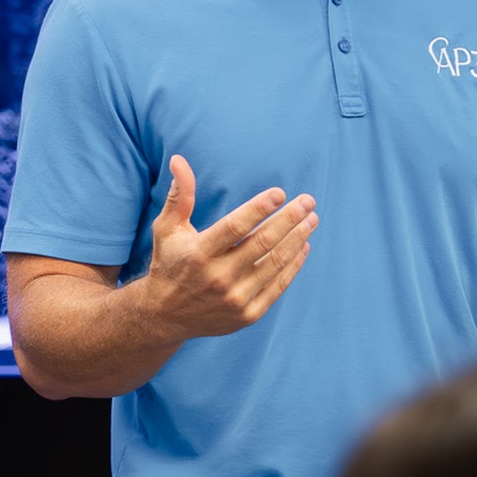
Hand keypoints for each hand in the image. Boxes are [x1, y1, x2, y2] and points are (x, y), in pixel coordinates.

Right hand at [142, 155, 316, 340]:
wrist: (165, 317)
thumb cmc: (169, 263)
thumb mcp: (166, 229)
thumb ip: (179, 196)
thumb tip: (178, 160)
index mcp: (199, 253)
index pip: (236, 226)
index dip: (260, 208)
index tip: (280, 193)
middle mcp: (218, 277)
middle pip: (262, 243)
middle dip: (289, 219)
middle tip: (308, 201)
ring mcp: (234, 299)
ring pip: (275, 264)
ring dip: (297, 238)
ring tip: (311, 219)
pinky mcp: (247, 315)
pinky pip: (277, 286)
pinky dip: (293, 265)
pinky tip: (302, 245)